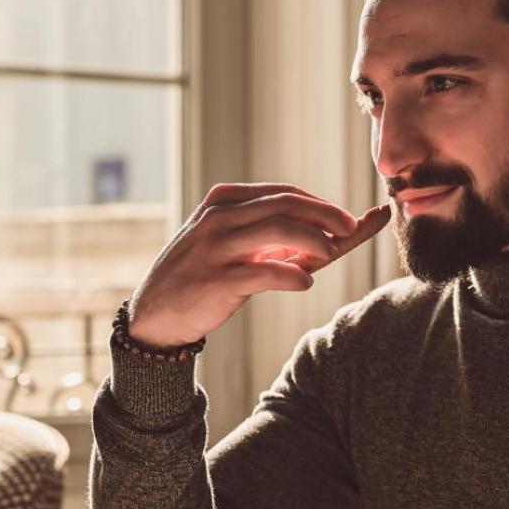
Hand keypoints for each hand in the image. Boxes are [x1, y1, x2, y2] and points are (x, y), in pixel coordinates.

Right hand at [127, 183, 389, 348]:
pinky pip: (265, 272)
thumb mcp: (234, 246)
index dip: (321, 204)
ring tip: (331, 254)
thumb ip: (276, 239)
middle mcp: (219, 217)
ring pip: (279, 230)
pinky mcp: (216, 280)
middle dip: (326, 214)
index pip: (284, 193)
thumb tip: (337, 235)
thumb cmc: (205, 278)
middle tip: (352, 229)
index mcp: (224, 201)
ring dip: (315, 241)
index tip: (348, 220)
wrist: (156, 314)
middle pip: (286, 204)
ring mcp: (216, 247)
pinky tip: (305, 283)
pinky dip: (292, 276)